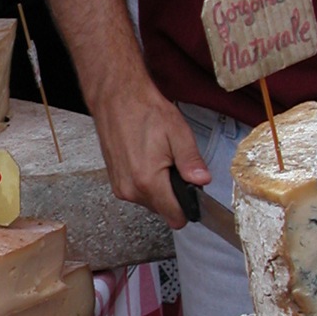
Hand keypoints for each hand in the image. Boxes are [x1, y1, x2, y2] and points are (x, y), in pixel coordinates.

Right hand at [92, 83, 208, 228]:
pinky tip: (145, 158)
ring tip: (157, 158)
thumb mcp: (178, 133)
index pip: (175, 218)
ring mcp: (119, 186)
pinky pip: (137, 191)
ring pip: (150, 201)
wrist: (116, 98)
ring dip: (158, 187)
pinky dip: (145, 181)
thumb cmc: (144, 111)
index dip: (188, 207)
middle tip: (173, 164)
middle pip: (163, 210)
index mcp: (148, 181)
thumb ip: (192, 162)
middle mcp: (130, 189)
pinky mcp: (114, 180)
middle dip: (173, 193)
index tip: (191, 191)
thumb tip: (203, 181)